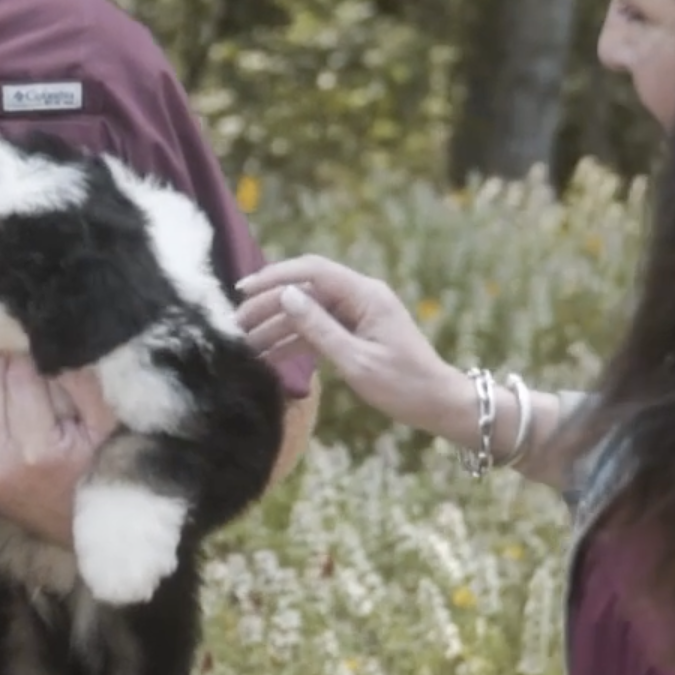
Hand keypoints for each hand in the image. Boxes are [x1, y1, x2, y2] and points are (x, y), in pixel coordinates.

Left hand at [0, 356, 115, 546]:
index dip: (32, 351)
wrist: (81, 532)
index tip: (45, 342)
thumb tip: (56, 344)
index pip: (19, 373)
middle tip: (26, 344)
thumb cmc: (103, 473)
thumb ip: (84, 384)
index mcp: (37, 449)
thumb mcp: (108, 427)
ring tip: (11, 356)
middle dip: (5, 354)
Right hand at [233, 255, 477, 446]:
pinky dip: (294, 341)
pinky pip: (318, 329)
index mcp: (365, 295)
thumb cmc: (404, 385)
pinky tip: (268, 356)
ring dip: (276, 326)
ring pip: (307, 312)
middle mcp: (360, 297)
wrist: (438, 403)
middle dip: (268, 305)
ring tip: (244, 344)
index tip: (243, 290)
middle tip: (236, 325)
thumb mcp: (357, 361)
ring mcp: (357, 314)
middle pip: (305, 291)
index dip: (274, 276)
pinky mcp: (355, 332)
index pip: (312, 271)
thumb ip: (319, 328)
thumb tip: (286, 296)